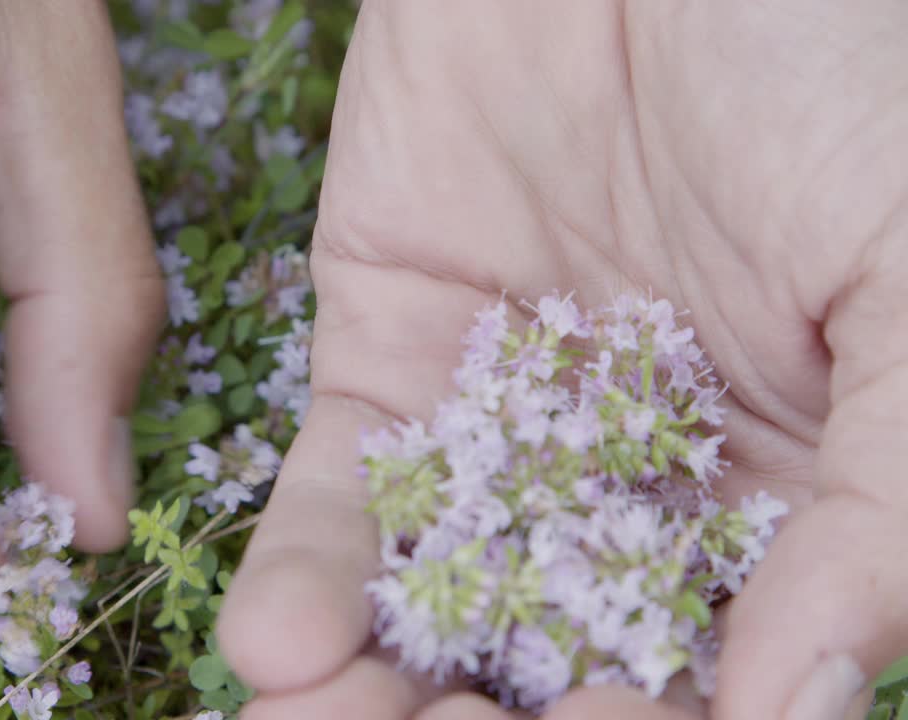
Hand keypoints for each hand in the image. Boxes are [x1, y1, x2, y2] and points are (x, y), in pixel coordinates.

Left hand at [218, 1, 907, 717]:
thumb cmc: (842, 68)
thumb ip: (887, 506)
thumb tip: (797, 704)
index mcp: (781, 497)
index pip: (697, 672)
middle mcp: (627, 481)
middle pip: (545, 661)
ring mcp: (496, 420)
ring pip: (428, 597)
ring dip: (367, 694)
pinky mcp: (385, 348)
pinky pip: (340, 483)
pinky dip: (305, 566)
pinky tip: (276, 644)